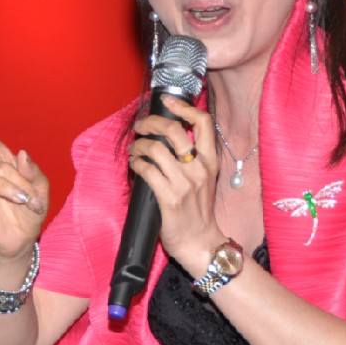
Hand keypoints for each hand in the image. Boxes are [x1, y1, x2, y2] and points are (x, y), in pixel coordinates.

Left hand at [128, 96, 224, 271]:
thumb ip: (193, 158)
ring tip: (134, 149)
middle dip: (152, 122)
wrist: (201, 243)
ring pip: (156, 149)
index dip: (183, 107)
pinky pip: (147, 171)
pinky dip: (136, 164)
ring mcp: (185, 184)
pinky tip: (134, 165)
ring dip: (139, 145)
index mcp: (210, 161)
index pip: (203, 122)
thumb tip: (169, 137)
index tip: (167, 101)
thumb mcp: (204, 179)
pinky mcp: (170, 198)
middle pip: (175, 130)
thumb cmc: (199, 212)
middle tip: (141, 126)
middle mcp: (199, 169)